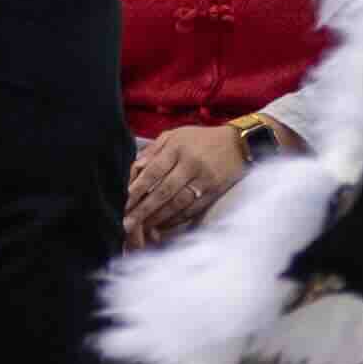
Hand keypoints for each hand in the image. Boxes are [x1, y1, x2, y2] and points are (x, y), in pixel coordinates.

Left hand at [126, 123, 246, 244]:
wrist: (239, 143)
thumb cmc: (201, 139)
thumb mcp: (176, 135)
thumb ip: (153, 150)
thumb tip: (134, 169)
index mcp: (178, 148)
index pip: (153, 171)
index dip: (137, 188)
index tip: (123, 202)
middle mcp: (191, 164)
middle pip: (164, 191)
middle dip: (143, 209)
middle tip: (127, 224)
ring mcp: (205, 179)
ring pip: (178, 203)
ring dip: (158, 218)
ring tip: (143, 228)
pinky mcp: (215, 191)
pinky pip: (193, 209)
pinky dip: (177, 219)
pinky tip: (164, 225)